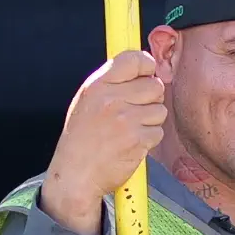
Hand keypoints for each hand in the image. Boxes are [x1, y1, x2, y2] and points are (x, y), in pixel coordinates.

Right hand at [37, 51, 167, 233]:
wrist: (75, 175)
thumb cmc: (81, 139)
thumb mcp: (87, 101)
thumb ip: (112, 82)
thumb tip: (143, 67)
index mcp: (98, 85)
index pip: (134, 59)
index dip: (146, 65)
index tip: (146, 73)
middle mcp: (111, 99)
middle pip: (155, 85)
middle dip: (150, 98)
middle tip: (135, 110)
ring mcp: (126, 120)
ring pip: (160, 110)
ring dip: (150, 120)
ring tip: (129, 130)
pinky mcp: (138, 140)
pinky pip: (158, 131)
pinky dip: (149, 139)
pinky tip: (131, 144)